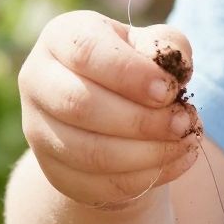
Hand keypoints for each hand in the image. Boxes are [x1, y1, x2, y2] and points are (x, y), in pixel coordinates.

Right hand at [18, 12, 199, 210]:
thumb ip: (169, 46)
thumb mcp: (153, 45)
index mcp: (61, 38)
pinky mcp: (52, 171)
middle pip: (81, 106)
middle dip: (142, 120)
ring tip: (185, 143)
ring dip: (147, 154)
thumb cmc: (135, 67)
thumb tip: (178, 70)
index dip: (131, 74)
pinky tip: (174, 163)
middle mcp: (38, 81)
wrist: (111, 112)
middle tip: (182, 123)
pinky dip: (142, 178)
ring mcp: (39, 130)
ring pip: (89, 152)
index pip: (86, 52)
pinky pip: (96, 185)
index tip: (169, 90)